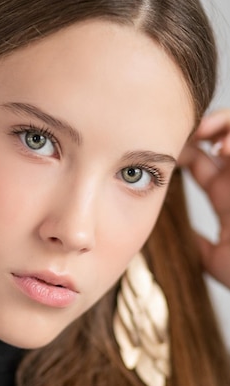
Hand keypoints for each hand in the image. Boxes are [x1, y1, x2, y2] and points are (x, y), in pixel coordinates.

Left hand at [180, 109, 229, 287]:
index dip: (182, 149)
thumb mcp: (215, 260)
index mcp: (226, 199)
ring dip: (224, 125)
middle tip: (182, 131)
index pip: (201, 162)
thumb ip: (198, 244)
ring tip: (203, 130)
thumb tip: (179, 237)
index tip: (162, 150)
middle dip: (202, 128)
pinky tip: (223, 148)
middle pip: (222, 139)